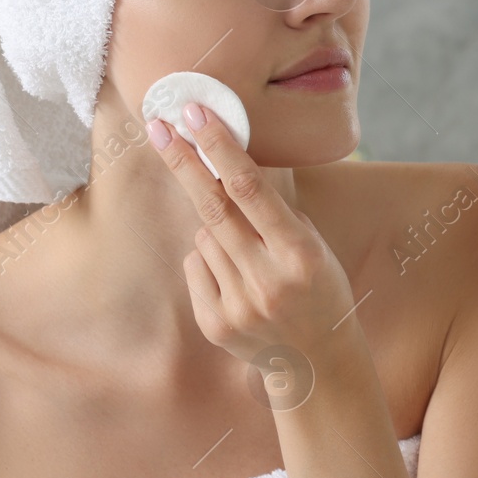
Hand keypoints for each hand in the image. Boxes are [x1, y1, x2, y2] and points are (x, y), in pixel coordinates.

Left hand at [146, 102, 362, 368]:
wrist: (318, 363)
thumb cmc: (318, 288)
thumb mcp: (314, 246)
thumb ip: (274, 212)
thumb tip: (228, 160)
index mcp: (301, 255)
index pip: (250, 189)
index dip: (220, 148)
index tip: (195, 115)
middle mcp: (268, 281)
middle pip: (213, 206)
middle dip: (185, 161)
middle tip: (159, 125)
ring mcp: (238, 305)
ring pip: (203, 236)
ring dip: (217, 230)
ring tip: (251, 257)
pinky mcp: (214, 324)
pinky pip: (195, 266)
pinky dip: (209, 261)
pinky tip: (238, 282)